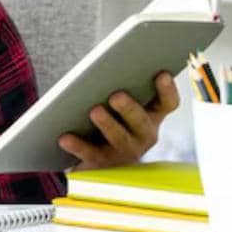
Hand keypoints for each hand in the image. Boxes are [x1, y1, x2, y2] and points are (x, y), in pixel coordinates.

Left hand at [57, 72, 179, 170]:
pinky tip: (64, 137)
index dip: (167, 90)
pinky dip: (77, 145)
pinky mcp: (104, 164)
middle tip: (116, 96)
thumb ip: (119, 85)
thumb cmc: (108, 114)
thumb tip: (105, 67)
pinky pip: (91, 154)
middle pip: (141, 122)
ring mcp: (126, 152)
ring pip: (119, 139)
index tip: (162, 74)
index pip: (167, 103)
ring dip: (107, 124)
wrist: (95, 156)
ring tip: (94, 111)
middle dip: (129, 108)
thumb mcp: (118, 102)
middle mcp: (144, 135)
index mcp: (151, 114)